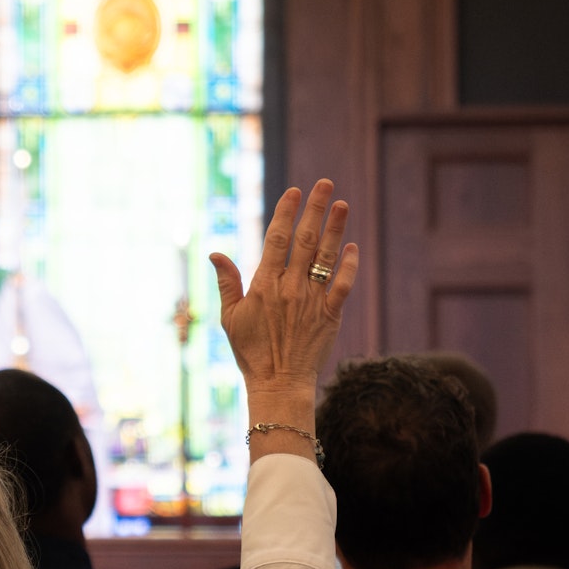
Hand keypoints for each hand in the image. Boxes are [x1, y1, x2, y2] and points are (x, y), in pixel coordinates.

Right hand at [212, 180, 358, 425]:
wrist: (278, 384)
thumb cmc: (250, 352)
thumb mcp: (229, 317)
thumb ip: (227, 282)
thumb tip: (215, 253)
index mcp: (264, 284)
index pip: (277, 238)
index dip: (286, 212)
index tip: (294, 190)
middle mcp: (290, 287)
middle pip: (305, 239)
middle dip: (316, 208)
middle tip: (326, 183)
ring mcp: (312, 300)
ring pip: (327, 256)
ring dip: (336, 228)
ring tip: (343, 204)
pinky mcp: (331, 315)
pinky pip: (343, 285)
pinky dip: (350, 265)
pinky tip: (353, 247)